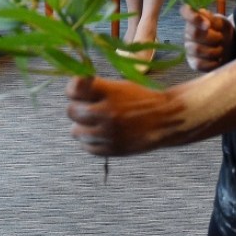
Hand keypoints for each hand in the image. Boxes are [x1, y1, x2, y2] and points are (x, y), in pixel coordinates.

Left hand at [65, 76, 182, 156]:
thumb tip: (70, 90)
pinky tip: (100, 134)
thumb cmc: (139, 99)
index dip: (72, 89)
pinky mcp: (112, 149)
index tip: (77, 90)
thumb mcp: (120, 86)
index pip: (74, 88)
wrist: (165, 120)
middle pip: (71, 111)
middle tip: (87, 108)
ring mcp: (109, 132)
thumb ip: (95, 87)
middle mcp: (108, 112)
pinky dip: (89, 141)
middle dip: (77, 108)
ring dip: (81, 126)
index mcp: (110, 92)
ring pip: (75, 131)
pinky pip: (86, 147)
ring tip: (94, 123)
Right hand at [180, 4, 232, 70]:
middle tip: (221, 38)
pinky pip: (199, 64)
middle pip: (194, 33)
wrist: (229, 47)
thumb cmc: (222, 31)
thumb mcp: (222, 22)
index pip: (185, 11)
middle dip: (212, 37)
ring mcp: (189, 48)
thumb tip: (206, 23)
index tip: (208, 25)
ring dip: (214, 50)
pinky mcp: (193, 62)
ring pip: (197, 49)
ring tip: (221, 49)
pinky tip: (218, 59)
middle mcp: (188, 33)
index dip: (193, 17)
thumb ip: (213, 20)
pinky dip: (212, 62)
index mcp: (195, 19)